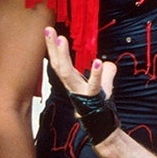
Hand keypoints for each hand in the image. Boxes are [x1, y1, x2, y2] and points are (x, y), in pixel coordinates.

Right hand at [44, 28, 119, 144]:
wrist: (102, 127)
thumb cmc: (99, 106)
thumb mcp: (104, 85)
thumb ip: (105, 73)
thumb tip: (108, 63)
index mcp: (73, 82)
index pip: (59, 62)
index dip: (53, 48)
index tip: (48, 31)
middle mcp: (73, 87)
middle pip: (58, 65)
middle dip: (52, 48)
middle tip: (48, 30)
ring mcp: (81, 93)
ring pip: (68, 74)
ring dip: (64, 56)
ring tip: (62, 39)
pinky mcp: (92, 99)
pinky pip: (93, 86)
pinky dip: (95, 74)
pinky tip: (97, 62)